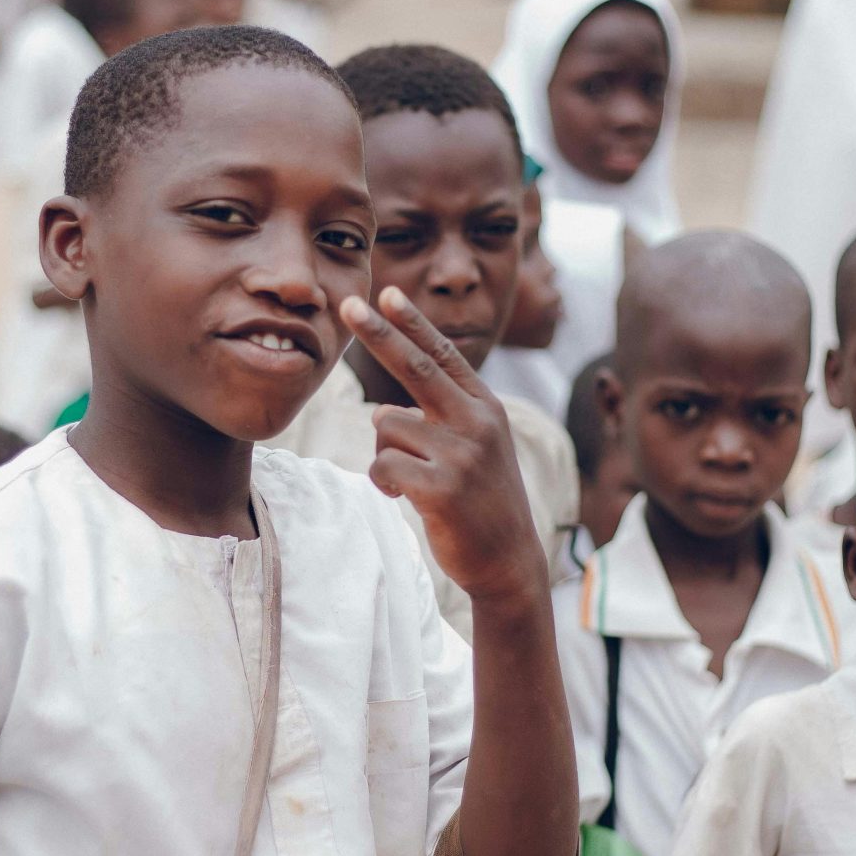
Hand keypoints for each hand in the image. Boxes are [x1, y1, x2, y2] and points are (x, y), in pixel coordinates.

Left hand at [337, 288, 546, 607]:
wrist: (509, 561)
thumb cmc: (481, 502)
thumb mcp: (477, 449)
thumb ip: (441, 421)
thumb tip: (380, 412)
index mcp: (485, 408)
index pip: (442, 355)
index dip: (412, 323)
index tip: (386, 293)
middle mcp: (477, 423)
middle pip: (414, 367)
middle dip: (377, 333)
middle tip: (346, 304)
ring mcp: (461, 455)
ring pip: (385, 427)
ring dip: (383, 453)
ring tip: (411, 480)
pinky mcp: (441, 488)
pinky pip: (381, 464)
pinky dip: (382, 481)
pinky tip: (404, 498)